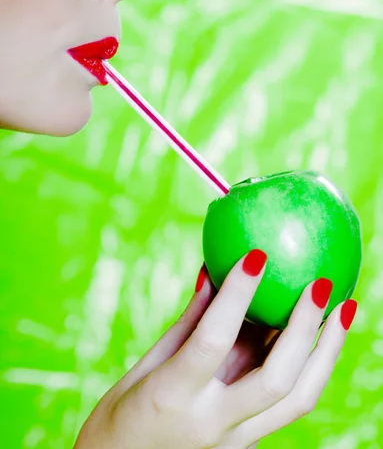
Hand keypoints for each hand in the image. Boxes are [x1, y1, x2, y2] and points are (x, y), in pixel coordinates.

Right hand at [74, 250, 356, 448]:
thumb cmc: (123, 416)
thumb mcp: (147, 364)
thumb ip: (188, 322)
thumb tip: (215, 272)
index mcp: (173, 396)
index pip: (212, 339)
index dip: (236, 294)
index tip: (256, 254)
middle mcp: (212, 423)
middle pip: (277, 379)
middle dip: (304, 328)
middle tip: (321, 284)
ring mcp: (234, 440)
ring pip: (299, 399)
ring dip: (326, 351)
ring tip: (344, 309)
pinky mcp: (247, 444)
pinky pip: (291, 403)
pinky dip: (312, 366)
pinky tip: (322, 336)